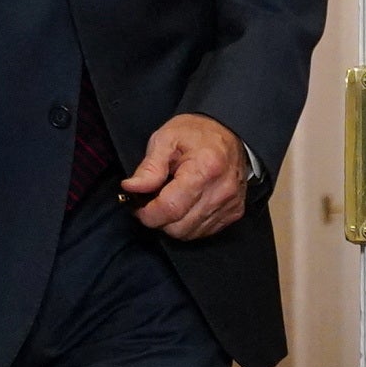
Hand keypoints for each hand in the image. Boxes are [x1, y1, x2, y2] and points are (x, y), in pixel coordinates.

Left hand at [120, 113, 251, 240]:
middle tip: (151, 201)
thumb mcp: (165, 139)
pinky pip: (203, 231)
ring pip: (190, 233)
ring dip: (172, 223)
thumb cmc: (196, 133)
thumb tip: (131, 188)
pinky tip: (184, 205)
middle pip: (179, 227)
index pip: (170, 208)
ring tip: (168, 200)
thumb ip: (149, 167)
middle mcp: (221, 191)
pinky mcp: (234, 213)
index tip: (137, 206)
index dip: (147, 213)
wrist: (229, 133)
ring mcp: (230, 204)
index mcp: (204, 170)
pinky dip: (188, 224)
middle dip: (158, 219)